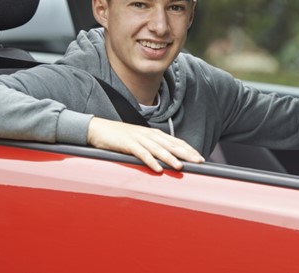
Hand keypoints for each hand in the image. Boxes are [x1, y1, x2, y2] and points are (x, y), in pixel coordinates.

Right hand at [86, 117, 204, 172]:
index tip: (200, 157)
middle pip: (171, 144)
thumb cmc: (119, 137)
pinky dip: (150, 161)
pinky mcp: (127, 144)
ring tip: (180, 167)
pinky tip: (157, 169)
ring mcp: (138, 138)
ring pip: (158, 149)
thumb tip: (166, 159)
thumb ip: (152, 148)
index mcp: (153, 134)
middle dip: (186, 153)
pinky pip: (141, 153)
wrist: (98, 129)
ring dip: (170, 158)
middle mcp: (149, 134)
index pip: (176, 141)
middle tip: (199, 161)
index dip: (189, 149)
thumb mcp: (139, 141)